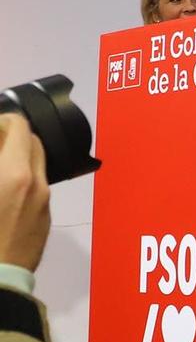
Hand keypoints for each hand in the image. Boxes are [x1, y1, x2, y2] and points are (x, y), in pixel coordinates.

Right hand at [0, 113, 51, 273]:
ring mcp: (44, 202)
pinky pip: (38, 187)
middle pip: (32, 142)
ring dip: (17, 158)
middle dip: (10, 137)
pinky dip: (22, 179)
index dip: (1, 122)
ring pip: (37, 165)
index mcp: (13, 174)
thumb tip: (0, 144)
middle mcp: (36, 184)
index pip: (18, 127)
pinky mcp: (44, 219)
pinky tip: (2, 192)